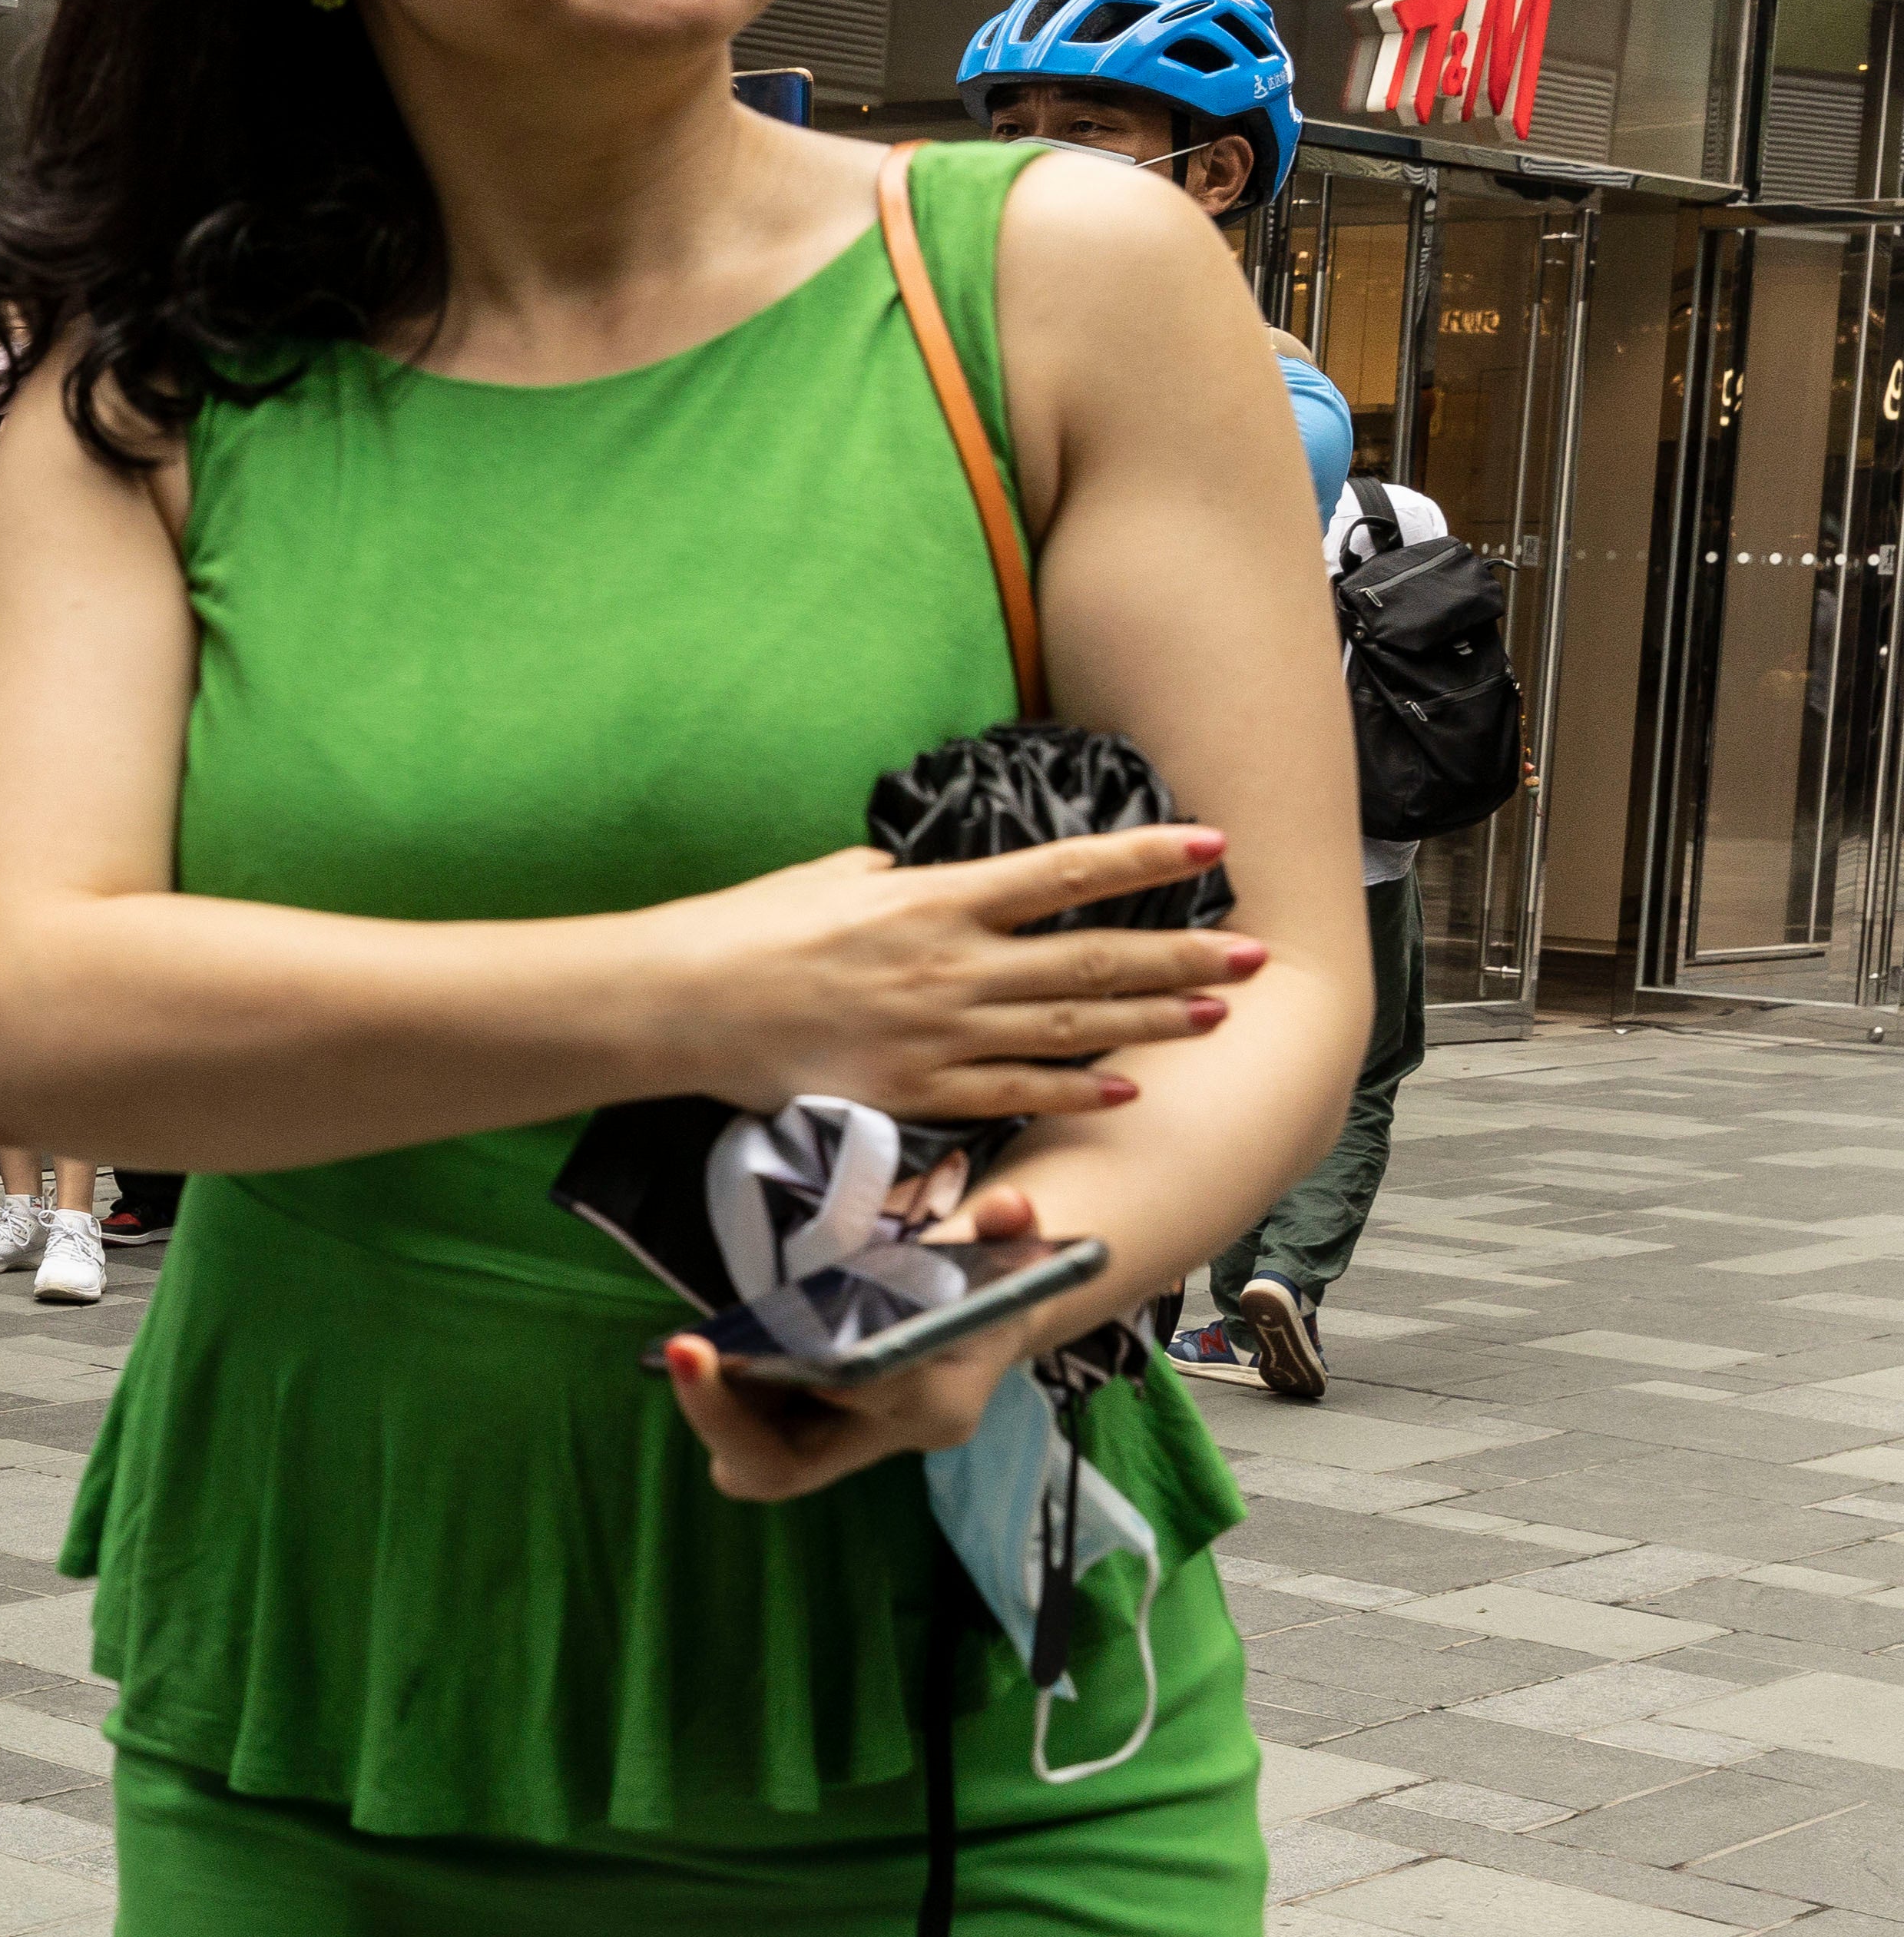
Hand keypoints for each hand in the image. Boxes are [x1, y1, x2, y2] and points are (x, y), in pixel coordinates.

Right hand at [660, 827, 1259, 1121]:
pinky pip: (1014, 1094)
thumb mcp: (837, 875)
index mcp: (934, 899)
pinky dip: (1074, 1091)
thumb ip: (906, 879)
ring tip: (1214, 1014)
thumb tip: (945, 877)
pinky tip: (1125, 1086)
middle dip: (1182, 955)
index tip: (1207, 842)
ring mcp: (939, 1035)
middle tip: (1252, 954)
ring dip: (1151, 1021)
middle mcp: (952, 966)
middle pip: (1092, 958)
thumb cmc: (751, 929)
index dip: (1142, 857)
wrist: (684, 1003)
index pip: (1063, 872)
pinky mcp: (915, 1093)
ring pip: (1071, 1029)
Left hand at [661, 1185, 1049, 1502]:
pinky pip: (754, 1444)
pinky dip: (726, 1403)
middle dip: (728, 1421)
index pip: (877, 1402)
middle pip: (789, 1468)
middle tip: (683, 1350)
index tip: (785, 1347)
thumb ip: (1007, 1228)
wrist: (982, 1330)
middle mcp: (889, 1439)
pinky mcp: (814, 1435)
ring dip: (717, 1411)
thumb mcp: (1007, 1255)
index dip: (832, 1377)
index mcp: (941, 1403)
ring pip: (760, 1465)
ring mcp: (847, 1446)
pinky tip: (706, 1354)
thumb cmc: (988, 1290)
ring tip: (686, 1349)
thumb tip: (1009, 1206)